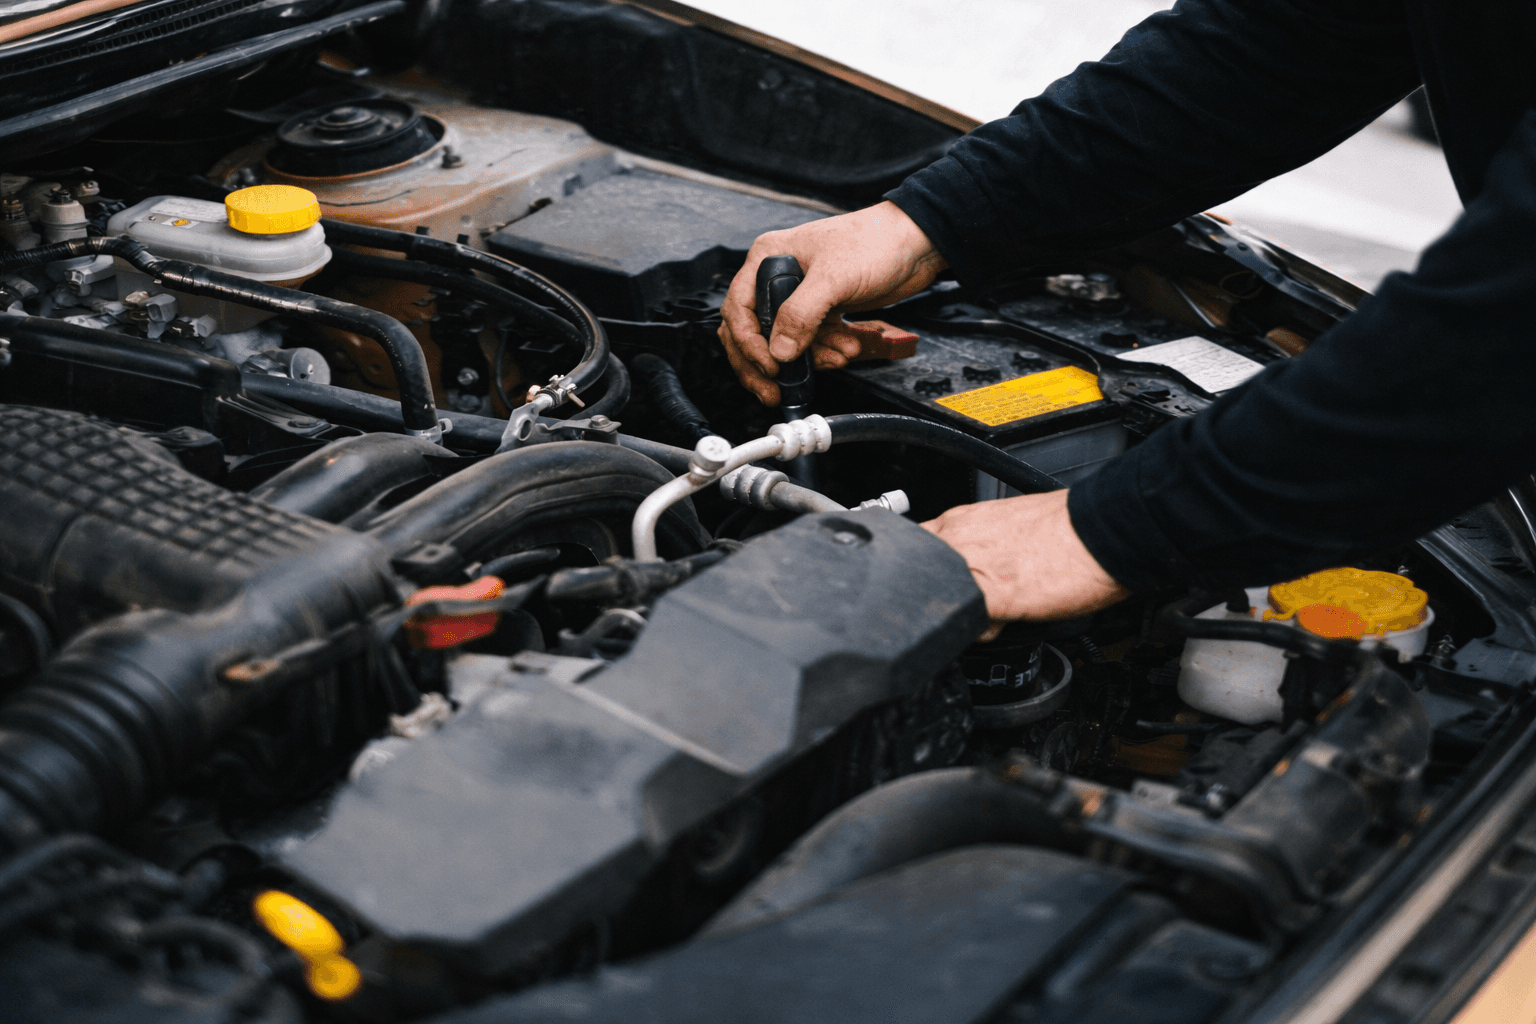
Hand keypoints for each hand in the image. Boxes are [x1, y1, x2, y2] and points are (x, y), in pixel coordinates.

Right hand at [718, 201, 947, 404]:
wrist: (917, 244)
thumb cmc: (876, 241)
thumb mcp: (833, 278)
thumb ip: (801, 314)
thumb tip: (779, 350)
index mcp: (769, 258)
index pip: (740, 309)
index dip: (749, 343)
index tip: (769, 366)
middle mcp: (779, 276)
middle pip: (755, 332)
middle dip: (767, 364)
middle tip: (776, 388)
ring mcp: (801, 295)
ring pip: (786, 342)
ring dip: (810, 358)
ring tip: (836, 357)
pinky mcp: (823, 309)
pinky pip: (812, 342)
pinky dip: (826, 351)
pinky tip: (844, 350)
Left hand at [922, 490, 1129, 635]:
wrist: (1104, 530)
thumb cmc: (1069, 527)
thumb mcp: (1010, 524)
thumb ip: (982, 542)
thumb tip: (979, 564)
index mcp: (961, 520)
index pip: (916, 551)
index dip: (927, 575)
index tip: (943, 586)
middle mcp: (958, 540)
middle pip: (918, 580)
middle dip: (938, 598)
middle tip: (971, 602)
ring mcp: (970, 568)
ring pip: (938, 604)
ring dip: (958, 615)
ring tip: (992, 612)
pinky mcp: (991, 597)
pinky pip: (967, 627)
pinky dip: (980, 633)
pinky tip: (1002, 624)